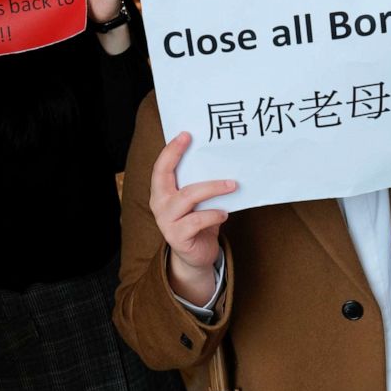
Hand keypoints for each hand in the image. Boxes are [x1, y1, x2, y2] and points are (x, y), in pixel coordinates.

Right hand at [150, 131, 236, 305]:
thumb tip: (222, 162)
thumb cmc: (198, 222)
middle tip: (208, 149)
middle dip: (182, 159)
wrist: (196, 256)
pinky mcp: (177, 236)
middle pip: (165, 176)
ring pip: (187, 196)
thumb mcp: (196, 202)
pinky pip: (196, 220)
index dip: (171, 150)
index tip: (186, 134)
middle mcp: (159, 204)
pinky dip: (213, 214)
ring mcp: (166, 221)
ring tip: (232, 185)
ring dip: (212, 188)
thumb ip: (200, 185)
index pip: (161, 167)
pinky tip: (224, 213)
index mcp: (161, 192)